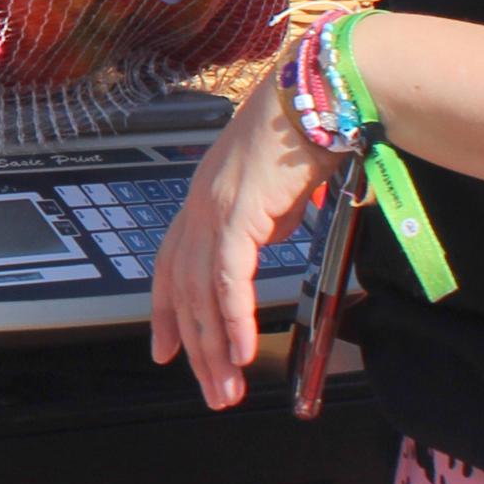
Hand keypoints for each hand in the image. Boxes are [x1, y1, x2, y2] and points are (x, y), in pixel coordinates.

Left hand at [150, 70, 330, 408]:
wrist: (320, 92)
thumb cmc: (308, 130)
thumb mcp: (277, 190)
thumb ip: (263, 220)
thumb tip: (264, 243)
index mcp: (205, 198)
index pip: (171, 265)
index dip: (165, 312)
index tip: (163, 352)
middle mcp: (199, 205)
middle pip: (184, 291)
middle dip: (196, 348)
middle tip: (211, 391)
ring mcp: (214, 209)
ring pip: (201, 295)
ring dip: (216, 349)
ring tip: (229, 389)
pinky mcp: (239, 214)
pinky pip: (229, 281)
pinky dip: (234, 321)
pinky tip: (244, 353)